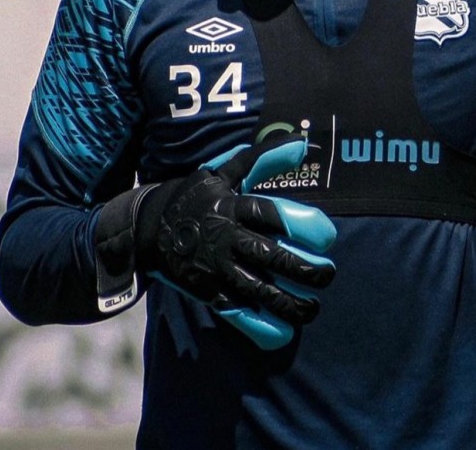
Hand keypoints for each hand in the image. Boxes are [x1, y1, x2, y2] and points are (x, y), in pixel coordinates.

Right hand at [136, 135, 335, 346]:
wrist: (147, 229)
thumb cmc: (196, 197)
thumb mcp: (226, 172)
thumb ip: (263, 159)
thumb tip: (301, 144)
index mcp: (233, 207)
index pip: (272, 215)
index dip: (303, 225)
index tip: (328, 237)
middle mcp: (227, 239)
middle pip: (271, 257)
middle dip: (304, 269)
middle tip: (328, 274)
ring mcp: (216, 268)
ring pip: (258, 290)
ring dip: (290, 302)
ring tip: (314, 306)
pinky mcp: (208, 292)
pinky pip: (237, 312)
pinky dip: (260, 324)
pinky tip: (284, 332)